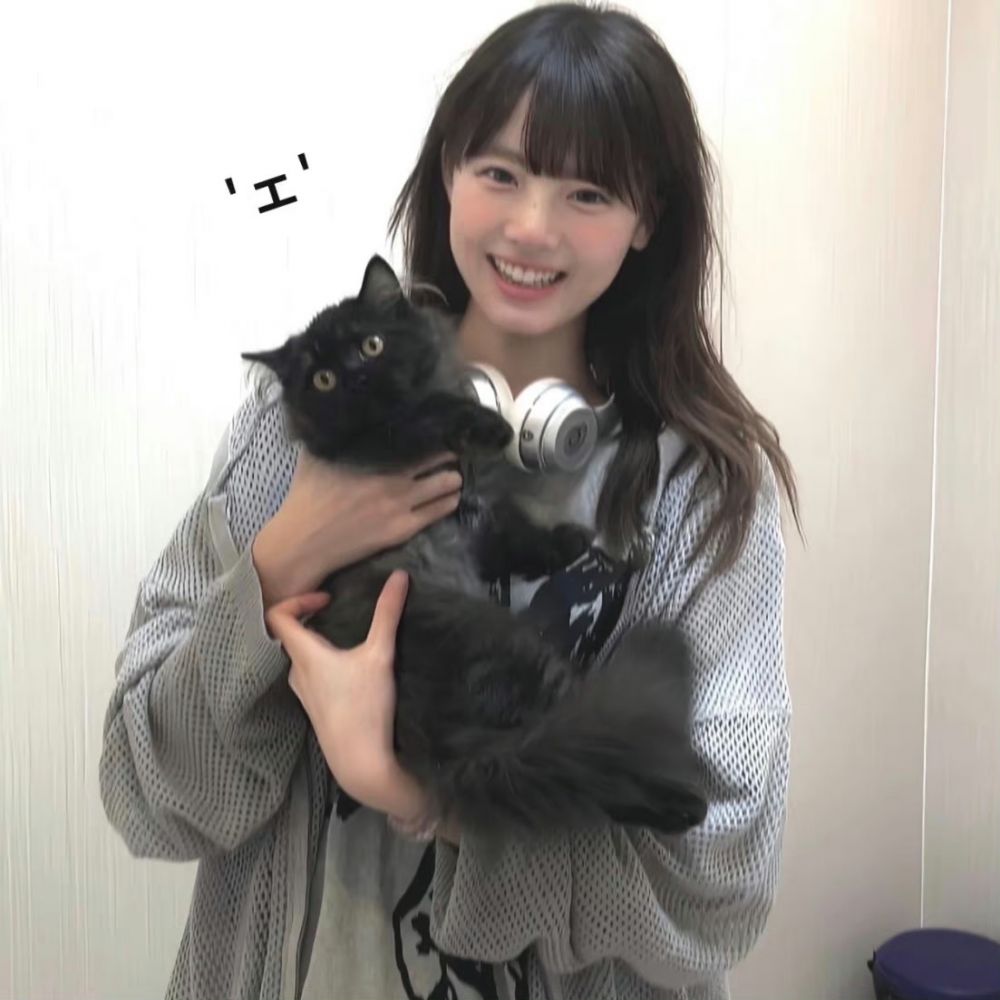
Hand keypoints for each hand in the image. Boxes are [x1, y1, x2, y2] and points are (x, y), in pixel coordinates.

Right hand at [253, 450, 461, 610]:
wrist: (304, 542)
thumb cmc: (307, 496)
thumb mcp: (317, 455)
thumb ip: (337, 435)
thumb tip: (347, 413)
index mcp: (375, 459)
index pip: (418, 440)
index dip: (435, 435)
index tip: (441, 430)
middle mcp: (393, 479)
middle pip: (439, 461)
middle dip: (449, 456)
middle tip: (452, 453)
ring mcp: (401, 506)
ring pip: (445, 487)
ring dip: (452, 479)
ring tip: (453, 475)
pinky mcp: (402, 530)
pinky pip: (438, 512)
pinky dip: (448, 502)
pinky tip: (451, 497)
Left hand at [265, 570, 411, 813]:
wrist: (360, 762)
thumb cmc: (365, 707)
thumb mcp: (380, 654)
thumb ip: (388, 613)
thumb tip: (400, 575)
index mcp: (304, 655)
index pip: (277, 616)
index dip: (297, 600)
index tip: (328, 599)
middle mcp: (296, 673)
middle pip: (290, 636)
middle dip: (311, 618)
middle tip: (337, 610)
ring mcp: (303, 693)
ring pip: (301, 657)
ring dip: (318, 641)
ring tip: (345, 636)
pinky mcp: (315, 709)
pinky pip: (311, 675)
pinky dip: (323, 662)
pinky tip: (349, 669)